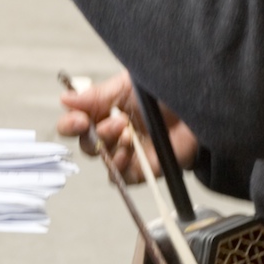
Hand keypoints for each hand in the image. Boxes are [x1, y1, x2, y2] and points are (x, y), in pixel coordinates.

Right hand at [58, 70, 198, 180]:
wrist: (198, 108)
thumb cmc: (165, 93)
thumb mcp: (129, 86)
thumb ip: (97, 95)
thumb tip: (65, 99)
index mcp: (104, 111)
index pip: (75, 123)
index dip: (71, 124)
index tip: (80, 119)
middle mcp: (112, 133)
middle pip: (86, 144)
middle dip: (98, 134)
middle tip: (119, 123)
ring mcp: (126, 152)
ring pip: (102, 159)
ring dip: (111, 148)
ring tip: (130, 135)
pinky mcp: (141, 169)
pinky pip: (119, 176)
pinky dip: (119, 167)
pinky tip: (130, 154)